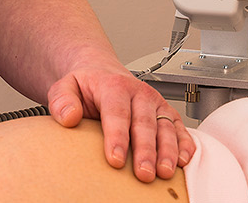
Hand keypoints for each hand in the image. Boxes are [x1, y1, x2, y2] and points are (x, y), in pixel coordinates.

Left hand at [46, 65, 195, 182]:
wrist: (103, 74)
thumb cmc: (86, 86)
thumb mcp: (65, 86)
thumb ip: (62, 100)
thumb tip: (68, 117)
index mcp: (114, 86)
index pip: (117, 113)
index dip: (117, 137)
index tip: (115, 160)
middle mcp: (139, 93)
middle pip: (144, 124)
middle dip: (146, 150)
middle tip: (143, 174)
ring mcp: (155, 104)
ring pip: (166, 127)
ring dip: (168, 151)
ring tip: (165, 172)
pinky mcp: (167, 114)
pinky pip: (179, 128)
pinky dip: (185, 144)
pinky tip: (184, 160)